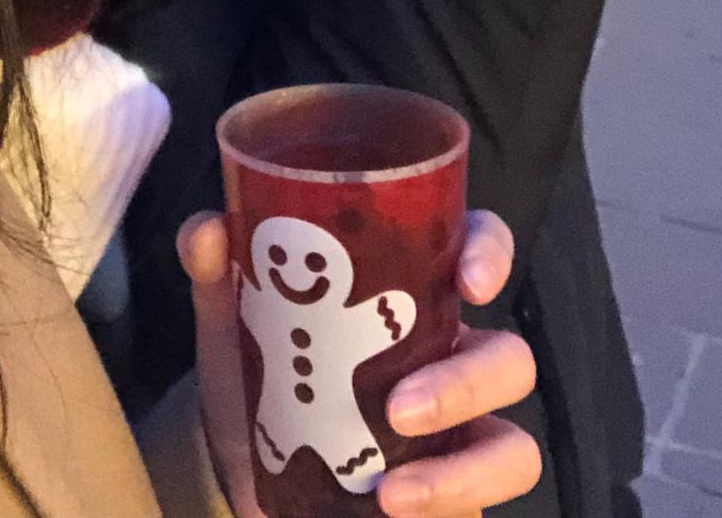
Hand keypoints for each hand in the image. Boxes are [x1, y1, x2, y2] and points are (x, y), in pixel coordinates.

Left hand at [184, 208, 539, 516]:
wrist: (239, 465)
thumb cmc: (256, 366)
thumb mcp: (230, 314)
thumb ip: (216, 268)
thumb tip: (206, 230)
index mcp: (414, 290)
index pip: (481, 248)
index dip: (493, 255)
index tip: (468, 280)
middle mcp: (451, 355)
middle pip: (511, 357)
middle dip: (466, 385)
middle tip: (397, 410)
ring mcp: (461, 431)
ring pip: (515, 446)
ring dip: (462, 473)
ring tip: (390, 495)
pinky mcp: (453, 492)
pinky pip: (481, 505)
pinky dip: (446, 508)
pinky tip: (390, 511)